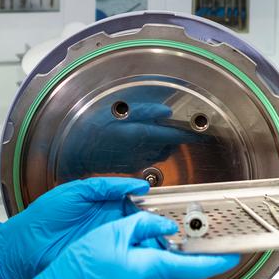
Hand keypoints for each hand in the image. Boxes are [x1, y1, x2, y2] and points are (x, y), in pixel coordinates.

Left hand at [0, 176, 149, 278]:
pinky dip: (133, 258)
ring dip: (147, 243)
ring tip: (160, 243)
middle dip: (153, 226)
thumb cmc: (41, 218)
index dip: (148, 205)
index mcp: (101, 204)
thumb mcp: (74, 193)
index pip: (133, 203)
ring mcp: (103, 243)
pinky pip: (121, 258)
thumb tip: (134, 186)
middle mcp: (105, 224)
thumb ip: (104, 186)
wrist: (21, 250)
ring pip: (133, 242)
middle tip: (166, 229)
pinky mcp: (99, 260)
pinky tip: (143, 257)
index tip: (163, 208)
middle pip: (138, 224)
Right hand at [0, 211, 239, 278]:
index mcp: (153, 269)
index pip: (196, 265)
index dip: (217, 260)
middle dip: (160, 255)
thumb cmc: (80, 270)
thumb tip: (163, 227)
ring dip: (146, 271)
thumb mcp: (111, 234)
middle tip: (134, 246)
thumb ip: (143, 226)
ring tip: (116, 265)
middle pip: (172, 269)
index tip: (231, 256)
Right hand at [57, 88, 211, 180]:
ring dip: (167, 143)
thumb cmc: (92, 129)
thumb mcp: (116, 112)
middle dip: (178, 136)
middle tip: (179, 126)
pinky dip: (155, 151)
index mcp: (141, 135)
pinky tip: (145, 143)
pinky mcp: (132, 167)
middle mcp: (143, 151)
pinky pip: (151, 159)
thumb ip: (144, 111)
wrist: (76, 153)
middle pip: (171, 145)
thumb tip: (165, 111)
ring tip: (161, 132)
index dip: (191, 134)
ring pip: (163, 153)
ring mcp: (138, 161)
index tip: (202, 133)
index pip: (174, 135)